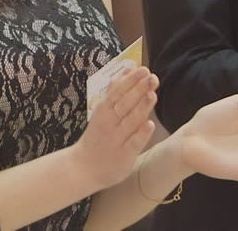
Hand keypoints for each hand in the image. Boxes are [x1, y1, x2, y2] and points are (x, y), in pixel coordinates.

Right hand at [69, 66, 157, 190]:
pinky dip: (141, 133)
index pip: (117, 91)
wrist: (84, 167)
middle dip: (138, 89)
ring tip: (152, 94)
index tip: (143, 69)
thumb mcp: (102, 111)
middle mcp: (109, 123)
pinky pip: (133, 143)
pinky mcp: (124, 155)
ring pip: (130, 121)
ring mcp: (116, 139)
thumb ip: (115, 91)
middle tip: (152, 77)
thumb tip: (127, 70)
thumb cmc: (97, 136)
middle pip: (124, 103)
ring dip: (141, 107)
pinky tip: (149, 124)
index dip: (131, 80)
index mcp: (103, 110)